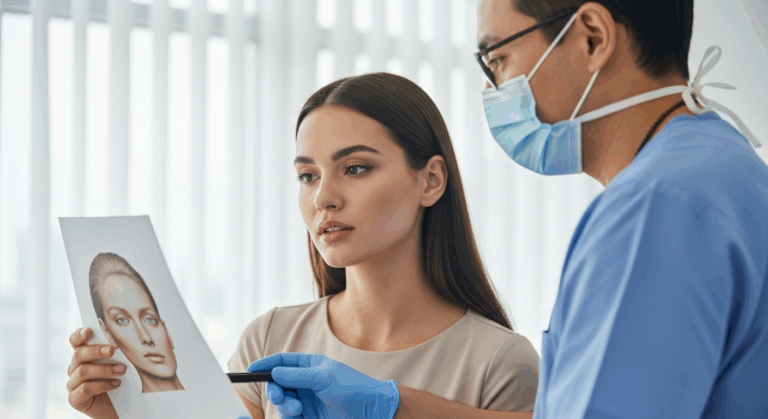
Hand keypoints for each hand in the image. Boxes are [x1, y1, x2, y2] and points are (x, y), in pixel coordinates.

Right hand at [67, 327, 123, 418]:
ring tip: (122, 370)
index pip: (75, 342)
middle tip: (113, 350)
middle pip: (78, 354)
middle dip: (96, 350)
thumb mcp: (117, 364)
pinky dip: (102, 385)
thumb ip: (114, 354)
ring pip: (83, 371)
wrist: (119, 408)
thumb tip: (124, 340)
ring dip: (104, 369)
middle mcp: (75, 369)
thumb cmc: (118, 382)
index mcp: (84, 357)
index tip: (89, 330)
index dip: (79, 335)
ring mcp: (73, 384)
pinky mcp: (75, 399)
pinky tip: (116, 384)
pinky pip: (84, 389)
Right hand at [247, 353, 398, 418]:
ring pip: (282, 403)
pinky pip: (289, 416)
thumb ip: (297, 375)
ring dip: (284, 406)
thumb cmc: (352, 387)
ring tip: (297, 410)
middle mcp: (305, 382)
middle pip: (277, 384)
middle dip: (274, 390)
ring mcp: (306, 400)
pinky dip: (289, 417)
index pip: (282, 362)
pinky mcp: (308, 416)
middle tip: (279, 396)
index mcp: (309, 365)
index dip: (265, 365)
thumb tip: (274, 371)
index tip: (251, 371)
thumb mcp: (323, 377)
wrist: (370, 410)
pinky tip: (299, 416)